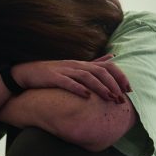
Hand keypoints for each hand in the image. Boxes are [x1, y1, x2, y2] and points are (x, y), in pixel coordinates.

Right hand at [12, 54, 131, 102]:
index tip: (129, 90)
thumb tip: (113, 57)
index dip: (120, 76)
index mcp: (83, 64)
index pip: (108, 66)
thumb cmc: (52, 72)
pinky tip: (86, 96)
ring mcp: (65, 70)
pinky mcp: (53, 77)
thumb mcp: (75, 67)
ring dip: (100, 88)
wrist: (26, 73)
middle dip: (113, 85)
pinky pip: (68, 82)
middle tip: (121, 99)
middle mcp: (76, 65)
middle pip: (100, 72)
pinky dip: (78, 89)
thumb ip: (94, 63)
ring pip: (87, 77)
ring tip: (109, 98)